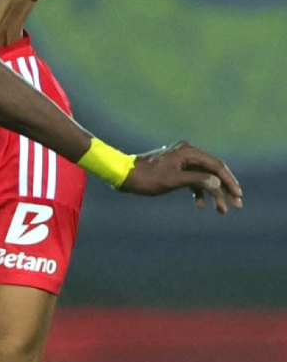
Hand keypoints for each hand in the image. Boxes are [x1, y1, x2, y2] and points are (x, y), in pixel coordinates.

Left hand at [118, 141, 242, 213]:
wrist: (123, 175)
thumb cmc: (146, 177)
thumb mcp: (172, 180)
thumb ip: (196, 180)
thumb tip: (217, 184)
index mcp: (187, 152)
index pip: (216, 166)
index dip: (229, 181)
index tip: (238, 196)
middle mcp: (186, 152)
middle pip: (213, 171)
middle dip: (225, 189)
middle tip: (237, 205)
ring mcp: (180, 160)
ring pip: (203, 176)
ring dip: (213, 193)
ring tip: (220, 210)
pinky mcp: (174, 168)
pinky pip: (192, 179)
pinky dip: (197, 191)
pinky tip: (200, 205)